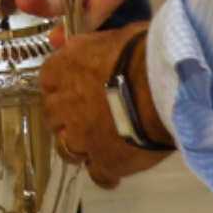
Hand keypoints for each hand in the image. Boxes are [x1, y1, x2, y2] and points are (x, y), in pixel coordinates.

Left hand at [39, 25, 171, 190]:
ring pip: (66, 149)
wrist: (163, 88)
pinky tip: (117, 170)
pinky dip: (106, 173)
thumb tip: (91, 50)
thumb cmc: (145, 53)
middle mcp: (65, 105)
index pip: (48, 80)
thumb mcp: (114, 36)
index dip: (62, 86)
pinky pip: (98, 175)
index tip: (74, 88)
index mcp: (64, 69)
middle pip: (52, 116)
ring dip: (78, 147)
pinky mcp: (104, 163)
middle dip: (65, 118)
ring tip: (98, 146)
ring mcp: (81, 138)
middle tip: (86, 118)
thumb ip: (94, 48)